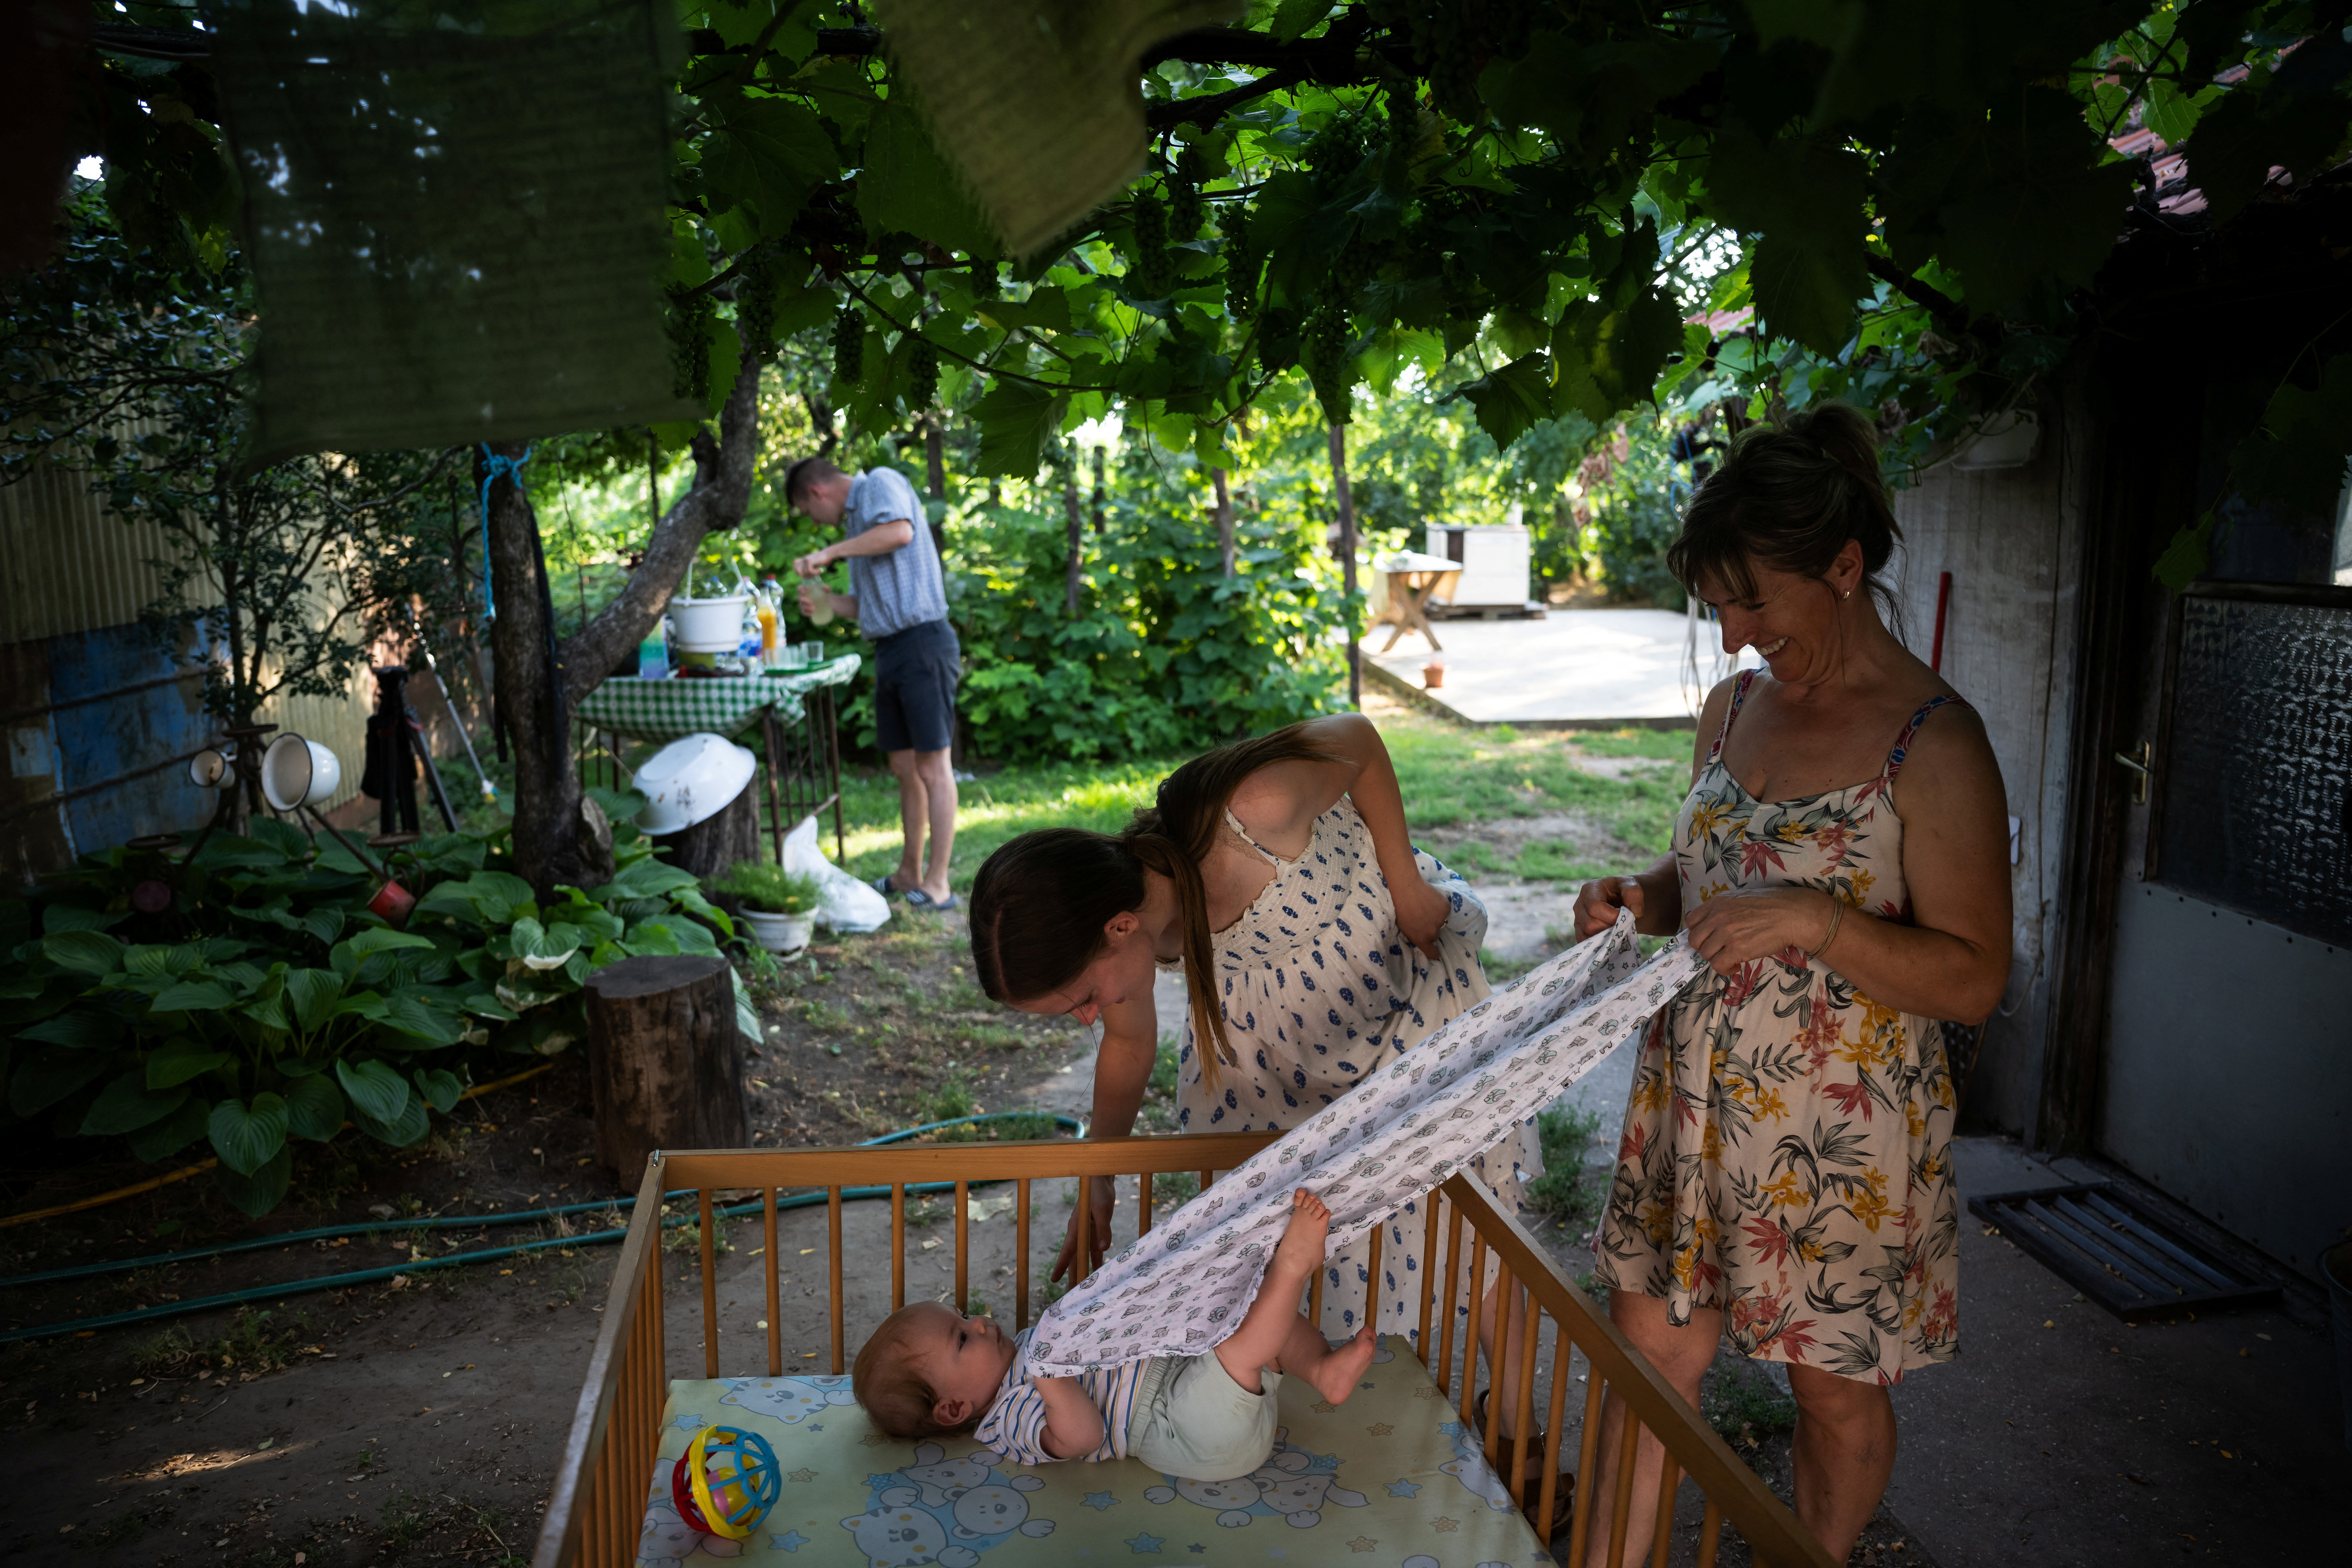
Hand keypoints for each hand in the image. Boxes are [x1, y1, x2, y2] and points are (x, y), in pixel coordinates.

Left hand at [791, 547, 829, 577]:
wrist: (829, 553)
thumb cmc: (824, 559)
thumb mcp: (815, 563)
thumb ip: (810, 566)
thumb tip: (807, 575)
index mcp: (804, 559)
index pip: (795, 566)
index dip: (799, 572)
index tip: (806, 574)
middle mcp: (804, 559)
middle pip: (797, 571)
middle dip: (804, 576)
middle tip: (812, 576)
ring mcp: (806, 559)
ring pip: (804, 572)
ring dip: (811, 575)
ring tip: (817, 573)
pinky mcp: (810, 561)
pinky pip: (809, 571)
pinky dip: (815, 573)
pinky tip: (820, 571)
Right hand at [796, 579, 825, 616]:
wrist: (828, 603)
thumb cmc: (824, 595)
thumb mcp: (827, 591)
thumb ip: (827, 588)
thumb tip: (826, 588)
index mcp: (806, 590)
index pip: (799, 588)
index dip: (800, 589)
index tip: (804, 591)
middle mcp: (803, 597)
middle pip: (800, 598)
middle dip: (804, 600)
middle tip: (812, 602)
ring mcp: (803, 604)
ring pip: (801, 606)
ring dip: (806, 607)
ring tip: (814, 608)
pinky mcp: (806, 611)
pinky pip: (803, 612)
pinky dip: (806, 613)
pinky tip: (811, 614)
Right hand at [1049, 1174, 1116, 1284]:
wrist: (1100, 1180)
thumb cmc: (1098, 1192)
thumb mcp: (1102, 1209)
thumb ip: (1104, 1228)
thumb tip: (1105, 1248)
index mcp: (1076, 1227)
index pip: (1068, 1250)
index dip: (1062, 1265)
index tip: (1054, 1280)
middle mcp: (1079, 1233)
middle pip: (1075, 1258)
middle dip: (1072, 1276)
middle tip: (1070, 1295)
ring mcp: (1087, 1233)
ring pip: (1084, 1257)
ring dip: (1084, 1271)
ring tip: (1082, 1289)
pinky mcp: (1096, 1232)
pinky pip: (1095, 1250)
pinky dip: (1096, 1261)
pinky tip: (1098, 1273)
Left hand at [1392, 875, 1450, 960]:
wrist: (1406, 888)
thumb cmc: (1399, 908)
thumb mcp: (1403, 927)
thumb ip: (1414, 934)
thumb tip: (1421, 936)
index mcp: (1420, 939)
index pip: (1432, 953)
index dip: (1434, 952)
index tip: (1434, 950)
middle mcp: (1433, 932)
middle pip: (1435, 934)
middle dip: (1430, 928)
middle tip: (1423, 917)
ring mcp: (1441, 920)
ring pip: (1441, 921)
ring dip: (1435, 916)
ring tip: (1426, 906)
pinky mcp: (1446, 908)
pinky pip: (1444, 910)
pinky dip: (1440, 905)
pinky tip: (1431, 899)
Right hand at [1572, 875, 1645, 940]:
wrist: (1620, 899)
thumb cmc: (1623, 891)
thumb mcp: (1631, 885)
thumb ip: (1634, 893)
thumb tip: (1635, 912)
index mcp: (1590, 889)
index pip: (1594, 907)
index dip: (1612, 916)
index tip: (1627, 916)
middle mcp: (1579, 904)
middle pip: (1590, 924)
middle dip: (1610, 928)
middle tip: (1623, 924)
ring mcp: (1578, 918)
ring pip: (1586, 934)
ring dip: (1605, 936)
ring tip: (1617, 930)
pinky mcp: (1580, 929)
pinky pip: (1583, 941)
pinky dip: (1598, 943)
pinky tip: (1610, 938)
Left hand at [1683, 887, 1835, 975]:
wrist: (1792, 914)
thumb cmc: (1771, 906)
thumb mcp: (1740, 898)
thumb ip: (1724, 909)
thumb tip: (1713, 925)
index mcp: (1717, 903)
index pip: (1691, 921)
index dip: (1699, 932)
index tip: (1710, 938)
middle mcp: (1718, 916)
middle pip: (1695, 940)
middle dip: (1706, 948)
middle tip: (1720, 950)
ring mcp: (1726, 933)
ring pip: (1705, 954)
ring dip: (1717, 959)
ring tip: (1731, 958)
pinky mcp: (1737, 949)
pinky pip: (1718, 965)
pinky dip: (1724, 969)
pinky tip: (1736, 966)